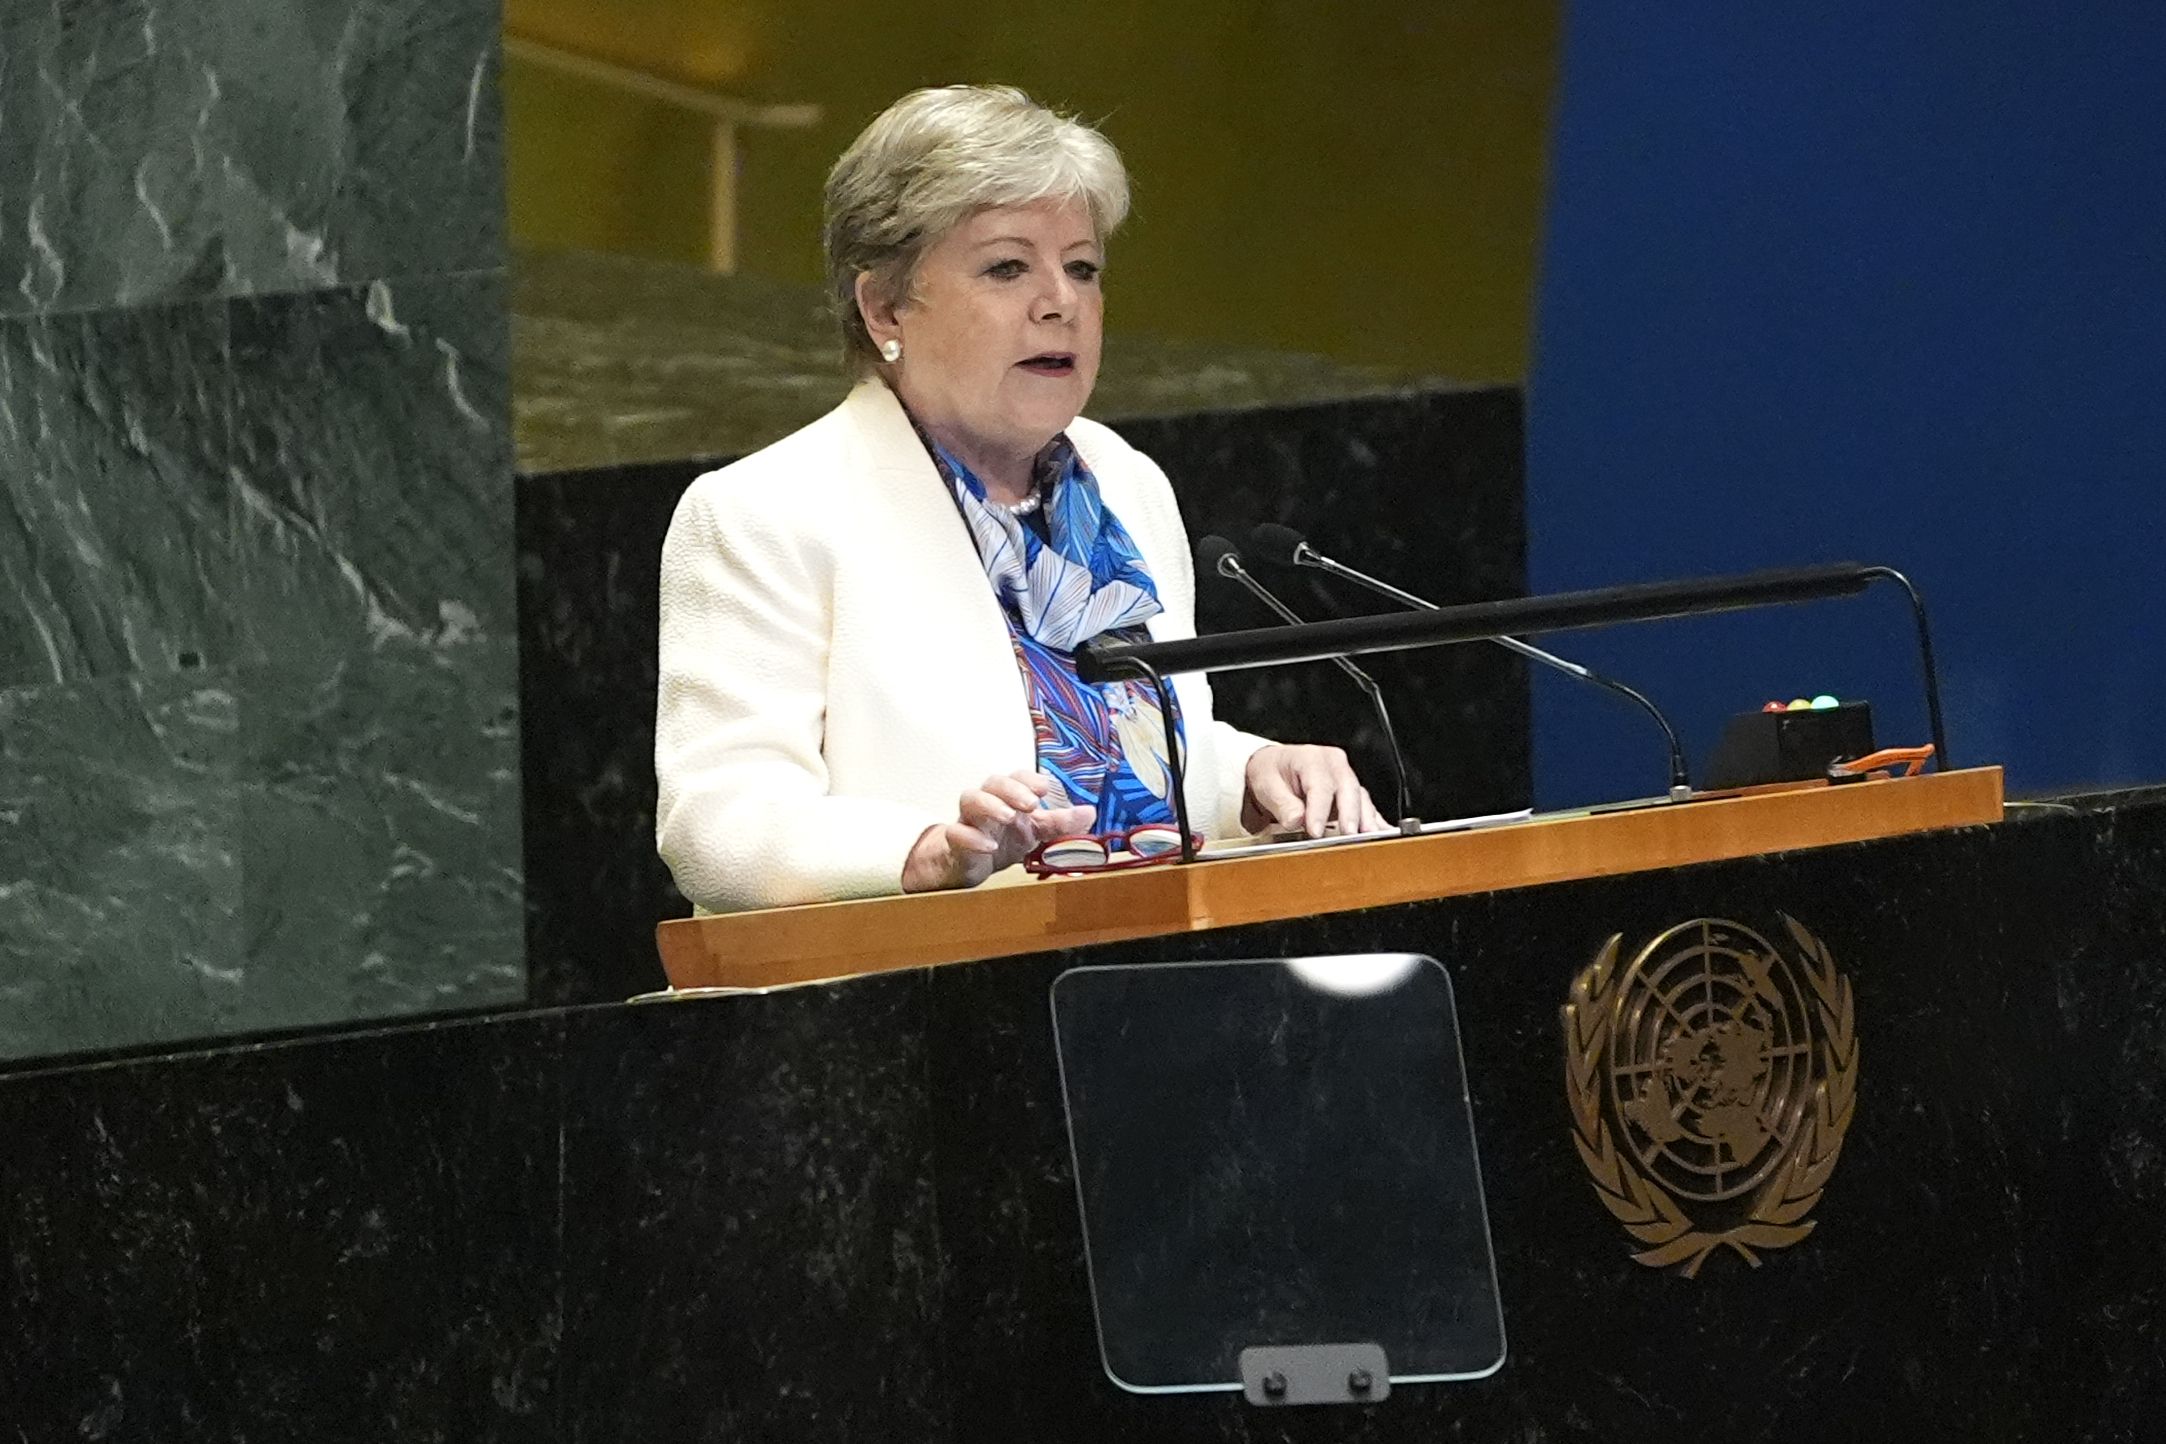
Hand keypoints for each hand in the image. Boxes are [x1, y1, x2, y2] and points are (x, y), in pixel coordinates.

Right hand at [901, 770, 1097, 892]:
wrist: (967, 865)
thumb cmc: (1001, 841)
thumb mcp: (1035, 833)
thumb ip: (1060, 823)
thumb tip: (1090, 812)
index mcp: (1008, 798)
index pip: (1016, 777)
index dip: (1028, 779)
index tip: (1044, 788)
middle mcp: (988, 804)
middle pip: (993, 782)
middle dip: (1013, 789)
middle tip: (1031, 804)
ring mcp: (968, 821)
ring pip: (970, 799)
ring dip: (990, 804)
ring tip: (1009, 816)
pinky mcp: (954, 843)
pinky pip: (956, 833)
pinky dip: (971, 837)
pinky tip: (988, 846)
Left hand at [1240, 744, 1387, 837]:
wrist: (1275, 767)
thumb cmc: (1272, 772)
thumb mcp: (1267, 785)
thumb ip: (1282, 803)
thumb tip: (1295, 819)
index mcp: (1311, 758)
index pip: (1319, 785)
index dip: (1319, 810)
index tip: (1316, 831)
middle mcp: (1333, 764)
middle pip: (1347, 788)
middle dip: (1349, 814)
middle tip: (1349, 836)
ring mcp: (1345, 777)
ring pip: (1360, 797)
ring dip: (1366, 819)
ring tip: (1368, 838)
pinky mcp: (1351, 792)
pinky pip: (1365, 805)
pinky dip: (1374, 820)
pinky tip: (1382, 832)